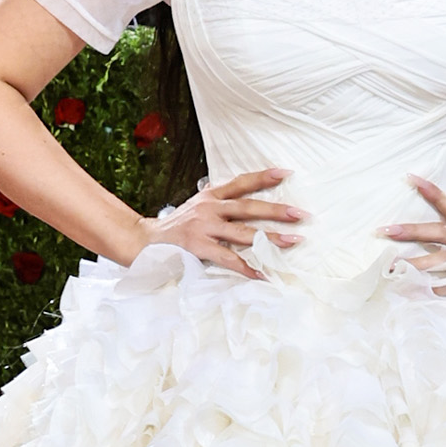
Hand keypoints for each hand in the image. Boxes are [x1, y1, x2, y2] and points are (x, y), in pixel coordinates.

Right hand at [165, 164, 304, 279]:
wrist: (145, 239)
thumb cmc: (176, 225)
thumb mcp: (196, 206)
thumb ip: (218, 203)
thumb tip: (244, 200)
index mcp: (210, 196)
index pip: (241, 183)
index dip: (263, 177)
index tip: (286, 173)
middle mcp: (209, 209)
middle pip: (248, 207)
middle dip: (276, 210)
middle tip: (300, 214)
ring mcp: (204, 228)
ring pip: (243, 233)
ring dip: (270, 238)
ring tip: (292, 241)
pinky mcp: (199, 248)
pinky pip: (228, 258)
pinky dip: (246, 267)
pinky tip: (262, 273)